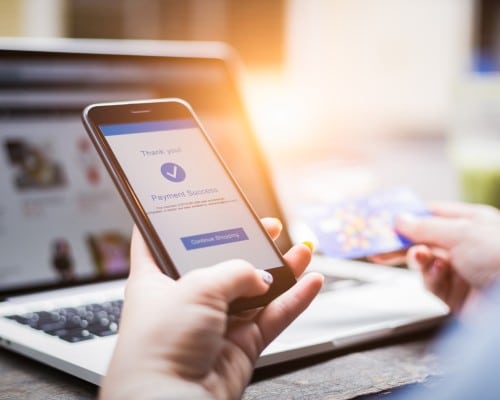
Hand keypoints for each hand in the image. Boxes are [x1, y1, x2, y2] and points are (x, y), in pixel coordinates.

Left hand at [99, 218, 322, 399]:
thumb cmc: (160, 345)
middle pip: (221, 263)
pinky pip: (272, 317)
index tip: (191, 204)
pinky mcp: (239, 345)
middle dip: (247, 244)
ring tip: (301, 249)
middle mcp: (185, 299)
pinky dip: (294, 300)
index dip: (176, 220)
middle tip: (266, 227)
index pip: (161, 241)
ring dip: (280, 270)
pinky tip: (310, 282)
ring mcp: (215, 322)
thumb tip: (261, 276)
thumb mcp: (196, 287)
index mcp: (157, 279)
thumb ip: (235, 272)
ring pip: (254, 290)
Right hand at [395, 202, 499, 312]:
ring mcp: (460, 271)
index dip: (407, 216)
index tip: (384, 220)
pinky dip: (431, 278)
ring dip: (418, 260)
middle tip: (377, 245)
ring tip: (421, 258)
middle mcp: (465, 247)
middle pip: (422, 241)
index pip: (431, 215)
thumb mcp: (460, 231)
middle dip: (401, 243)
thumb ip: (424, 226)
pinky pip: (431, 284)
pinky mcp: (455, 296)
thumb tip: (400, 219)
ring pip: (423, 264)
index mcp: (471, 223)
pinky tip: (439, 273)